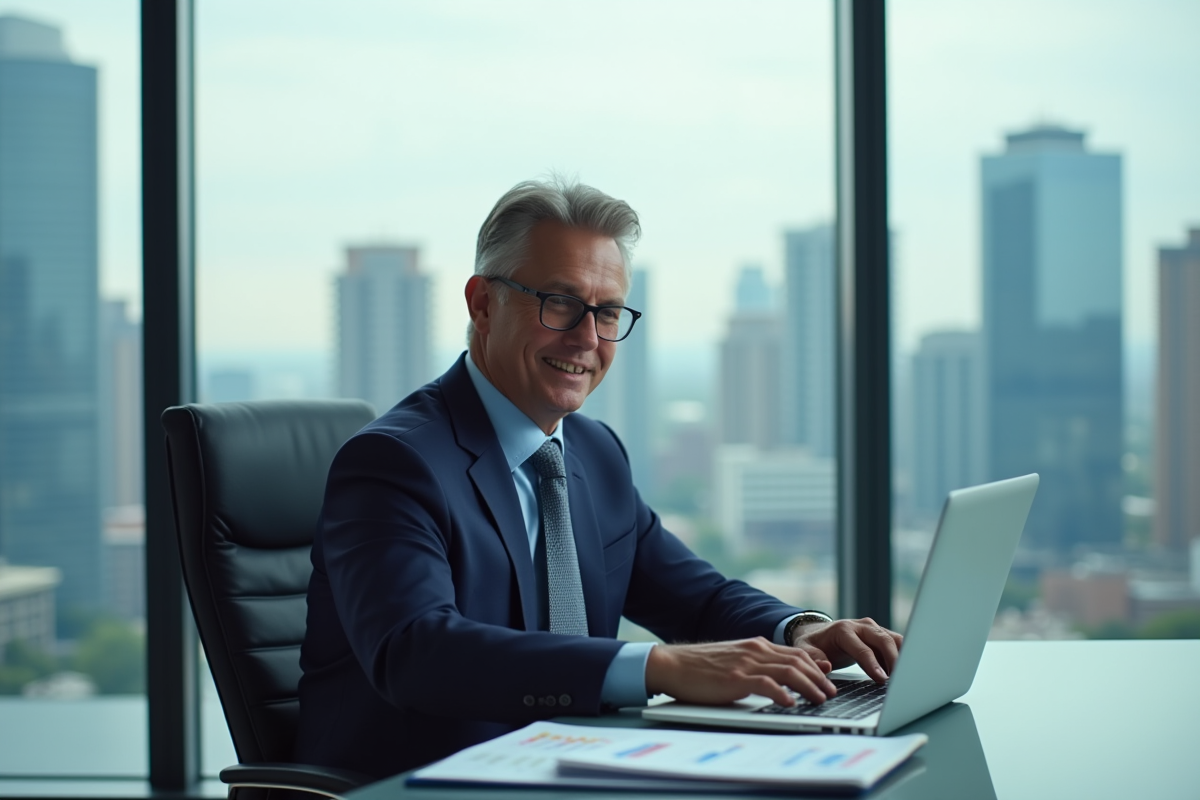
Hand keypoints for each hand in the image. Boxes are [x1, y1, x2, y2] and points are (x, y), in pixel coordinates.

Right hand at [645, 637, 836, 707]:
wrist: (673, 664)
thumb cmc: (700, 666)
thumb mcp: (734, 659)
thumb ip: (757, 663)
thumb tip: (779, 676)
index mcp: (755, 645)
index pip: (795, 652)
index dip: (816, 665)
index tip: (828, 678)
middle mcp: (755, 650)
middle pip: (798, 660)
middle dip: (819, 678)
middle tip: (831, 693)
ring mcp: (746, 663)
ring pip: (789, 671)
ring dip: (809, 687)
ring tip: (820, 700)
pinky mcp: (735, 679)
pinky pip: (766, 684)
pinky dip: (782, 694)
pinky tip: (790, 703)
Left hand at [791, 617, 902, 683]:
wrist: (819, 634)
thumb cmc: (814, 645)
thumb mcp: (806, 651)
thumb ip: (813, 659)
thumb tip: (825, 666)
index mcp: (843, 630)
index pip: (862, 648)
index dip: (873, 664)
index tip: (882, 679)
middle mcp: (861, 626)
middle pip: (883, 640)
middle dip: (893, 660)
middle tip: (899, 680)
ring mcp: (873, 628)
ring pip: (893, 639)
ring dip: (902, 656)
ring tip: (904, 677)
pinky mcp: (880, 634)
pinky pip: (896, 643)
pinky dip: (902, 655)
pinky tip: (903, 671)